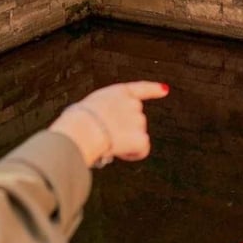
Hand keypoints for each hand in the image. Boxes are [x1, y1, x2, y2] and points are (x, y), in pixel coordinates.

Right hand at [50, 81, 167, 168]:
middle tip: (107, 137)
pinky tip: (119, 152)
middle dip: (125, 130)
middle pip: (136, 120)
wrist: (81, 131)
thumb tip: (102, 129)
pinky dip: (133, 154)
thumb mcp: (89, 108)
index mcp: (118, 92)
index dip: (154, 89)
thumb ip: (103, 112)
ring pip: (137, 136)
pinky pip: (142, 150)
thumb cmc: (76, 122)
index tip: (165, 89)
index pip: (140, 88)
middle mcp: (132, 103)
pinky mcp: (141, 137)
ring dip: (127, 142)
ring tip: (107, 143)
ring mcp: (139, 120)